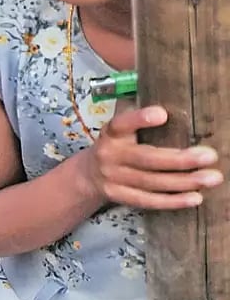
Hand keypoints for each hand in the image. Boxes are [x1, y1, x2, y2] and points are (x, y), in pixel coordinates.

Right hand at [82, 105, 221, 209]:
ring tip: (212, 178)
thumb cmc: (117, 144)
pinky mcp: (119, 196)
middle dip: (180, 159)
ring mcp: (113, 178)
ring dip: (184, 182)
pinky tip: (194, 197)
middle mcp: (109, 155)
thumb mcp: (120, 127)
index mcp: (111, 132)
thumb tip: (173, 98)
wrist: (88, 174)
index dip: (139, 119)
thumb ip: (138, 115)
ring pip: (151, 182)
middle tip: (209, 156)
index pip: (122, 124)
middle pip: (146, 158)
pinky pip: (148, 201)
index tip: (162, 114)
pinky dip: (172, 201)